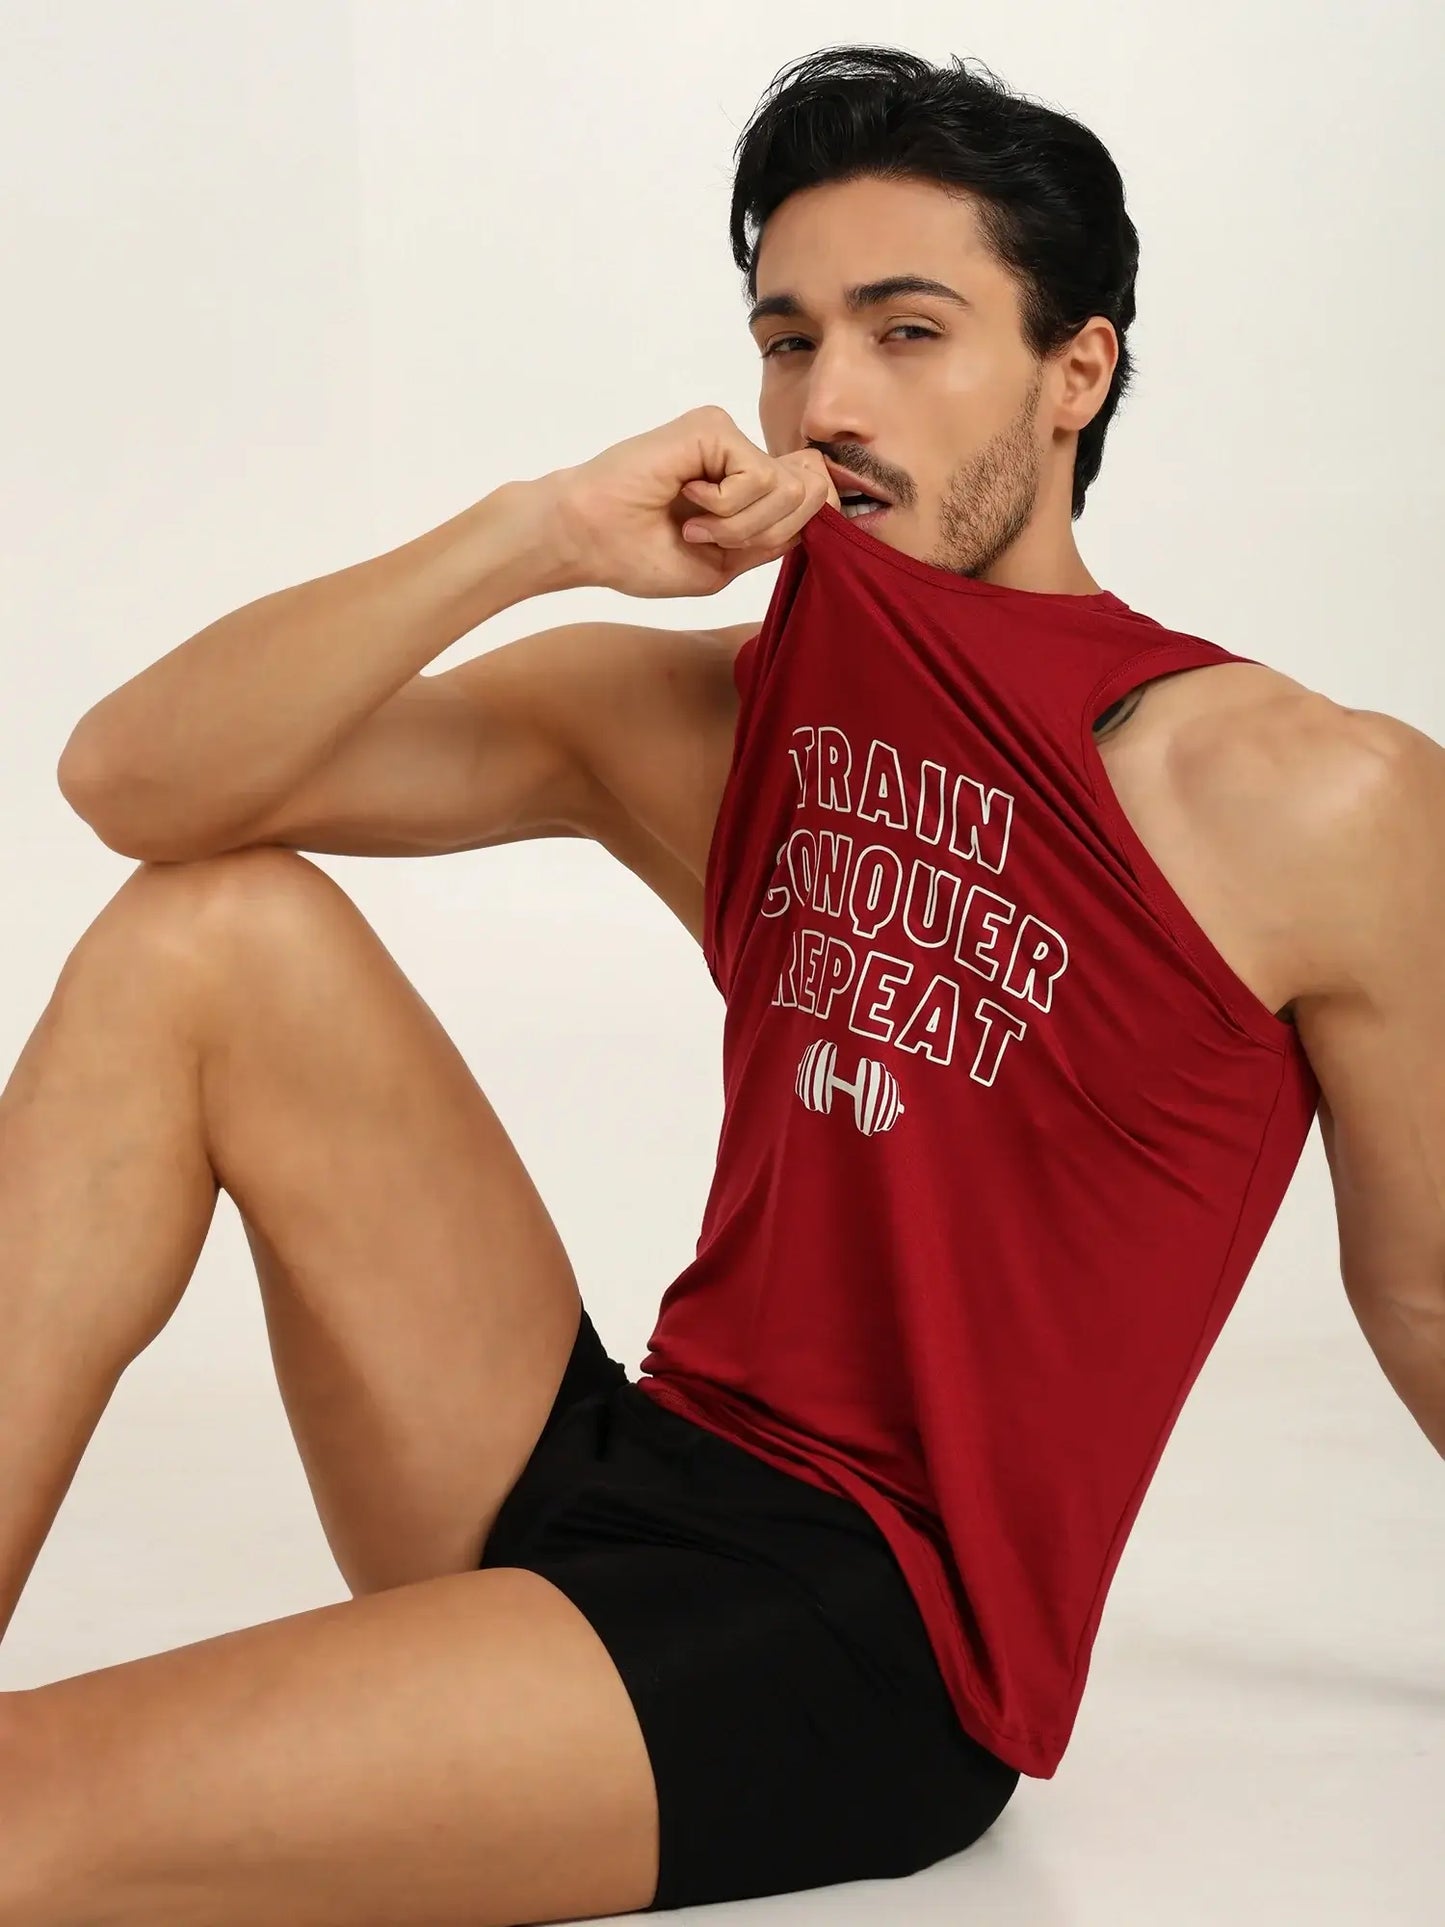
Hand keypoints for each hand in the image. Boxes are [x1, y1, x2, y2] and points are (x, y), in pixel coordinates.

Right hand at [544, 405, 841, 597]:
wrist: (587, 540)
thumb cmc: (639, 554)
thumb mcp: (724, 563)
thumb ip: (774, 539)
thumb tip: (824, 509)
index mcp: (747, 486)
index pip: (816, 498)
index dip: (797, 530)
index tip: (738, 548)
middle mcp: (743, 455)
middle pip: (812, 492)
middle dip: (765, 532)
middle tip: (709, 538)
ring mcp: (729, 437)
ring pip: (788, 488)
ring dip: (738, 524)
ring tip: (693, 522)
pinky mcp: (713, 426)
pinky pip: (758, 476)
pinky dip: (724, 507)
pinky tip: (686, 497)